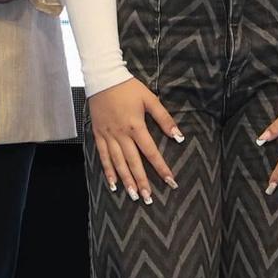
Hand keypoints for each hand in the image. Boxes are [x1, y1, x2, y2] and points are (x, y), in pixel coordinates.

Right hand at [85, 79, 182, 202]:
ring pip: (118, 163)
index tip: (170, 181)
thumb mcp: (150, 99)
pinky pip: (102, 156)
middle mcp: (121, 135)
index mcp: (136, 126)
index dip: (161, 168)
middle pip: (133, 163)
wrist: (103, 78)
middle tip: (148, 199)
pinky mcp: (98, 135)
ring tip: (133, 196)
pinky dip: (108, 171)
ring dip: (126, 181)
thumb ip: (164, 119)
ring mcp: (108, 136)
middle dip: (142, 182)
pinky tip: (113, 184)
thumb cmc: (129, 88)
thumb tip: (179, 136)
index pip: (151, 152)